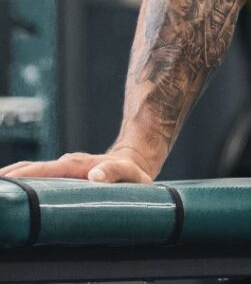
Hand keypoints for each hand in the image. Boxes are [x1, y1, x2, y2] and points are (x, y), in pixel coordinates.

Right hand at [0, 147, 155, 183]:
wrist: (134, 161)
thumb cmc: (132, 172)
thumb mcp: (130, 173)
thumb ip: (115, 172)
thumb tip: (94, 176)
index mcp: (77, 165)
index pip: (45, 170)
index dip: (24, 176)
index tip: (6, 182)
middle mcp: (65, 164)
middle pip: (31, 170)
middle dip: (10, 177)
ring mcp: (62, 169)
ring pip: (30, 172)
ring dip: (12, 179)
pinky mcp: (61, 175)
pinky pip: (37, 177)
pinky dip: (20, 181)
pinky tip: (9, 191)